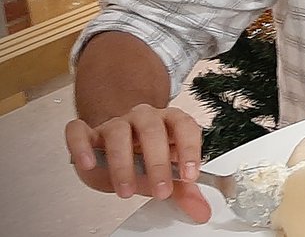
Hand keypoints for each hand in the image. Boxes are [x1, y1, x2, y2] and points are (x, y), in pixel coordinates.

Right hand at [65, 105, 210, 222]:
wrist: (113, 149)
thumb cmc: (143, 158)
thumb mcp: (165, 174)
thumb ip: (184, 191)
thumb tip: (201, 211)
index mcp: (168, 123)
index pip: (184, 126)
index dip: (189, 148)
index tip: (190, 175)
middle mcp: (144, 118)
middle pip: (152, 130)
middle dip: (157, 162)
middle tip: (161, 189)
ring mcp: (115, 123)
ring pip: (118, 132)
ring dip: (122, 162)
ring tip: (126, 189)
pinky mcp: (87, 132)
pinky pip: (79, 131)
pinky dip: (81, 146)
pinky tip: (88, 164)